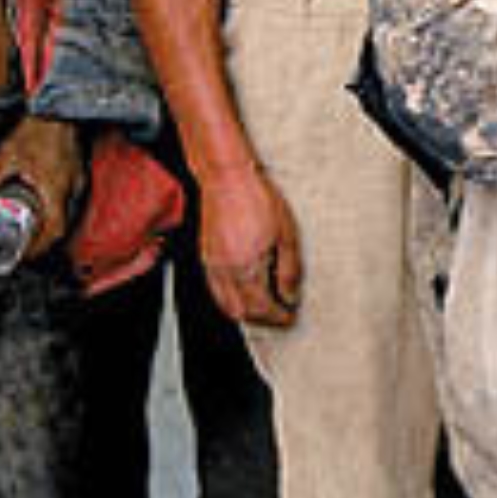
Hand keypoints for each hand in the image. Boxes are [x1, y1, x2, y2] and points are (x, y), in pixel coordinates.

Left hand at [0, 117, 83, 257]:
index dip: (41, 246)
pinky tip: (44, 202)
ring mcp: (77, 179)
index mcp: (55, 188)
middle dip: (43, 238)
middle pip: (61, 224)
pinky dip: (56, 206)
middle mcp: (70, 188)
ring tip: (33, 225)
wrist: (60, 109)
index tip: (27, 253)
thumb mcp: (8, 154)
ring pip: (66, 211)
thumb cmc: (41, 129)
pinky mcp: (78, 172)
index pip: (54, 229)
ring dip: (50, 222)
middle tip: (26, 243)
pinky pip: (70, 197)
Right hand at [199, 163, 301, 327]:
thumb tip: (290, 295)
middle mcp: (226, 272)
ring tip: (265, 306)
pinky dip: (230, 300)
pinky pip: (216, 291)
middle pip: (242, 313)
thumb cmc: (257, 198)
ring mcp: (212, 265)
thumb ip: (289, 270)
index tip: (290, 316)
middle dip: (262, 320)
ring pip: (226, 305)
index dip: (278, 317)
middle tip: (280, 315)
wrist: (227, 178)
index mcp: (247, 268)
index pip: (262, 308)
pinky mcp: (206, 256)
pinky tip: (244, 292)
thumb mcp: (287, 234)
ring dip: (246, 312)